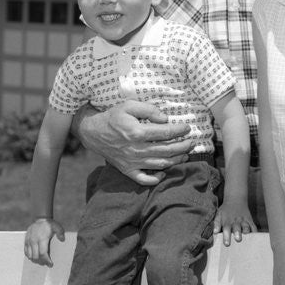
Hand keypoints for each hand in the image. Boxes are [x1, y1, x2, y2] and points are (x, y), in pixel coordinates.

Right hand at [24, 218, 64, 266]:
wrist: (40, 219)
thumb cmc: (49, 224)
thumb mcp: (57, 226)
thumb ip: (60, 232)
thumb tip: (62, 239)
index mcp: (42, 238)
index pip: (43, 253)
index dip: (46, 260)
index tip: (50, 264)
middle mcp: (34, 240)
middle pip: (36, 256)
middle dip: (41, 262)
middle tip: (46, 263)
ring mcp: (29, 241)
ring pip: (30, 256)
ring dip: (35, 260)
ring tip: (41, 261)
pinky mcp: (25, 241)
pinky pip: (26, 252)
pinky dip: (30, 256)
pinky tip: (35, 257)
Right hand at [75, 100, 192, 184]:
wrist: (93, 132)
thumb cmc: (113, 117)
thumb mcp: (129, 105)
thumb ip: (148, 110)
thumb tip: (165, 118)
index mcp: (137, 132)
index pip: (165, 133)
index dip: (179, 131)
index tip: (187, 128)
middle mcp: (136, 149)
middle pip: (166, 151)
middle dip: (182, 147)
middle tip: (192, 143)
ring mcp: (132, 162)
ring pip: (159, 164)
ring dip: (175, 161)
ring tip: (185, 156)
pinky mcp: (127, 170)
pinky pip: (143, 179)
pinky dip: (155, 179)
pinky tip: (163, 173)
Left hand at [214, 200, 255, 245]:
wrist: (235, 199)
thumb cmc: (226, 211)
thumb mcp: (219, 215)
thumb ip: (217, 223)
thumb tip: (215, 232)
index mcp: (227, 221)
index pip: (226, 228)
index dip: (226, 236)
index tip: (227, 244)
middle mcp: (236, 221)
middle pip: (237, 228)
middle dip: (237, 233)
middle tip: (238, 239)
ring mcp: (244, 220)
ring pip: (246, 226)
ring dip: (246, 231)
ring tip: (247, 236)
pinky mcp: (250, 220)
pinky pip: (253, 226)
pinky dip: (255, 231)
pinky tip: (256, 237)